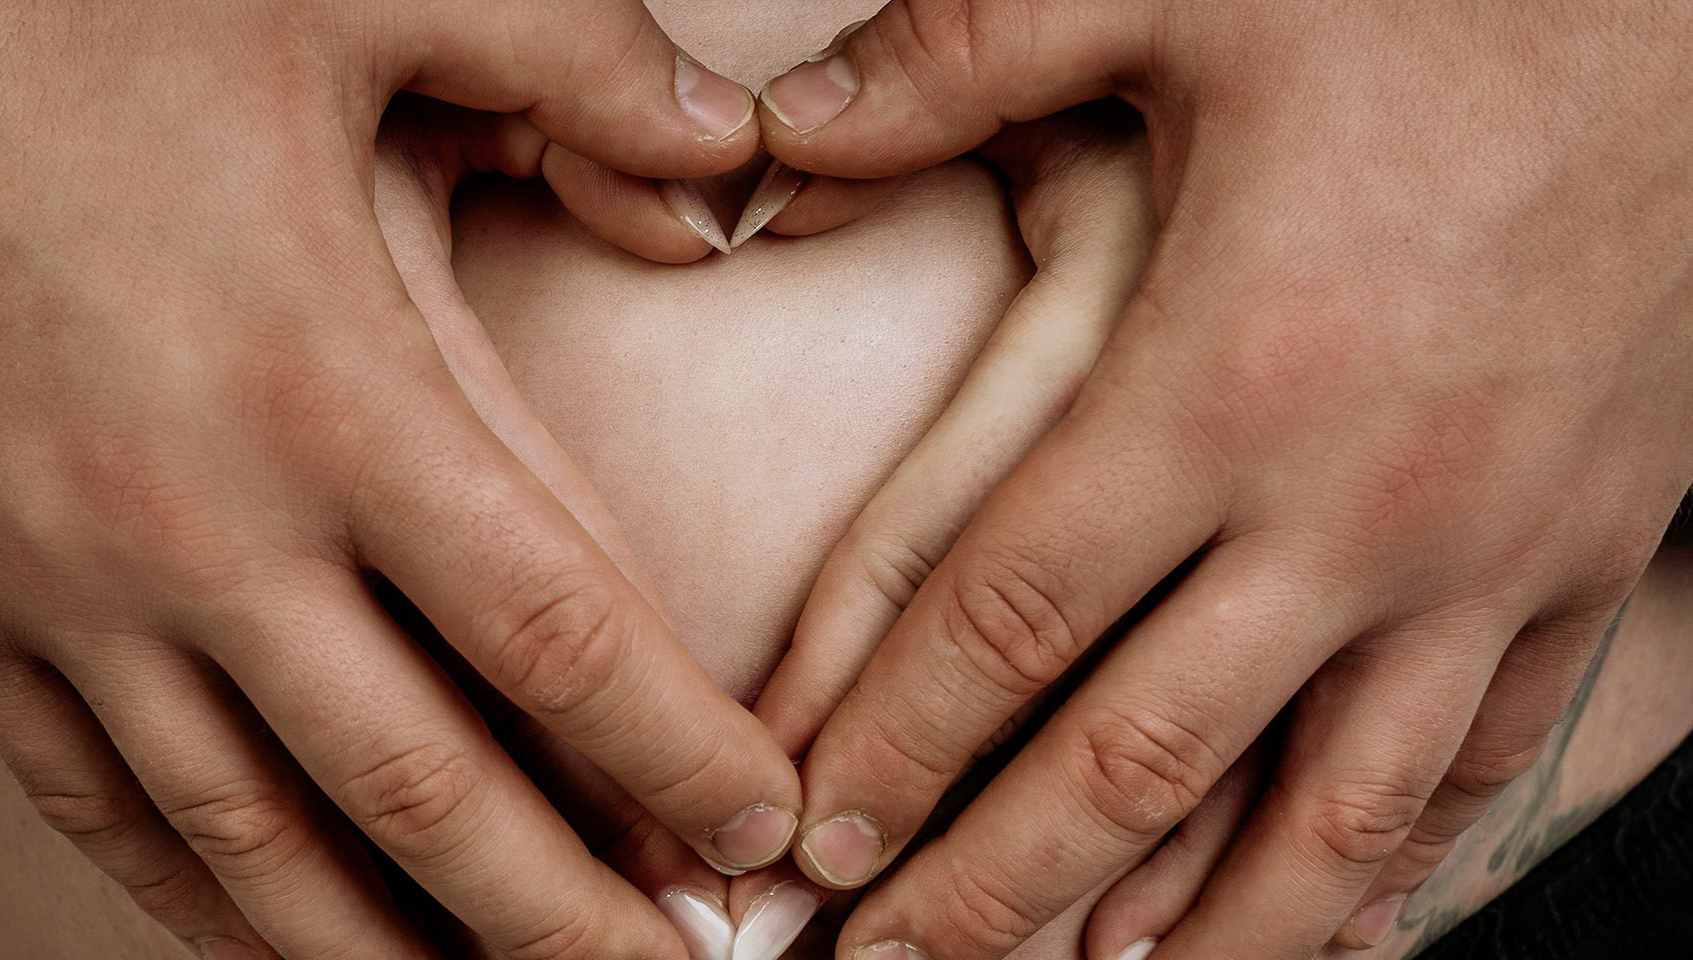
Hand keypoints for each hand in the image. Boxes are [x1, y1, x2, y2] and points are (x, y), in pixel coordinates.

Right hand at [0, 3, 800, 957]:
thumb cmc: (86, 11)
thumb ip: (576, 63)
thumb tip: (731, 150)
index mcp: (329, 388)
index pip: (553, 632)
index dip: (677, 755)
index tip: (759, 832)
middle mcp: (200, 528)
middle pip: (421, 788)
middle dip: (565, 914)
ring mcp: (63, 591)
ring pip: (254, 840)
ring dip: (393, 953)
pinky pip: (93, 802)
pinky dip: (204, 902)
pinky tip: (287, 949)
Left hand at [746, 1, 1692, 957]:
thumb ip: (958, 60)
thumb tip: (769, 132)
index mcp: (1225, 382)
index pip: (1006, 615)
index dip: (890, 743)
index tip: (810, 833)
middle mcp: (1356, 509)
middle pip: (1135, 756)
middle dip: (992, 885)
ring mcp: (1492, 556)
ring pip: (1326, 817)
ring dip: (1195, 931)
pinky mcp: (1593, 557)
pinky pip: (1484, 759)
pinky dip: (1394, 862)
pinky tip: (1319, 917)